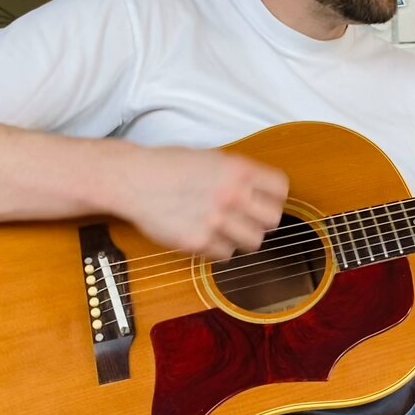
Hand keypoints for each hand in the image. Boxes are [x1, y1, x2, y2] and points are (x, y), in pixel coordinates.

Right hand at [109, 145, 288, 259]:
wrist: (134, 179)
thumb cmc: (170, 166)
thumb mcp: (212, 158)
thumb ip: (239, 175)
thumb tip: (264, 195)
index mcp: (239, 170)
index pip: (280, 189)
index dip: (273, 197)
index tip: (264, 201)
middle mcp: (232, 195)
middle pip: (272, 220)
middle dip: (261, 221)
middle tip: (246, 219)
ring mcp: (216, 220)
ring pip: (253, 242)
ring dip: (241, 238)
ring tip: (225, 230)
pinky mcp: (199, 242)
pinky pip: (225, 256)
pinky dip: (218, 250)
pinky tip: (205, 237)